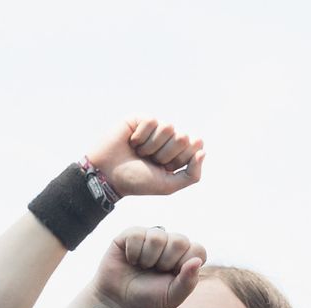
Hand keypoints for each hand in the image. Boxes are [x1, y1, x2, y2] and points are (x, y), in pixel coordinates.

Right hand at [86, 116, 204, 197]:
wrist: (107, 176)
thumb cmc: (136, 182)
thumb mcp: (168, 185)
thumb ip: (192, 175)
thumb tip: (203, 151)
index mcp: (177, 154)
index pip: (195, 146)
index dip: (180, 159)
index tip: (164, 167)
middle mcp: (168, 140)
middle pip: (182, 137)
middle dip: (164, 154)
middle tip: (148, 161)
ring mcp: (155, 129)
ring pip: (168, 127)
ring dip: (150, 146)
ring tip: (138, 152)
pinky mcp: (140, 119)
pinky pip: (151, 121)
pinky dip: (140, 136)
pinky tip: (130, 142)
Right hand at [89, 227, 204, 307]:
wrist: (118, 304)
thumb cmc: (147, 301)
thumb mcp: (172, 297)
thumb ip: (188, 281)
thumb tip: (196, 261)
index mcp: (183, 258)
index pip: (197, 249)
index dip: (184, 264)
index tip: (171, 276)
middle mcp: (169, 244)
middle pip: (180, 241)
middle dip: (166, 262)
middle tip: (155, 272)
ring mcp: (150, 237)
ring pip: (158, 237)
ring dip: (148, 258)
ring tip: (142, 267)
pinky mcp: (131, 234)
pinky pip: (137, 234)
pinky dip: (133, 253)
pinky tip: (130, 260)